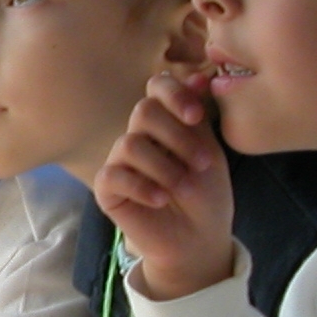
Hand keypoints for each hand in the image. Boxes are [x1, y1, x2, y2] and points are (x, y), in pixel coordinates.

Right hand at [94, 72, 236, 300]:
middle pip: (144, 111)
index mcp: (166, 121)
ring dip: (164, 167)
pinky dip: (141, 186)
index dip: (174, 94)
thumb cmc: (206, 195)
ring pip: (130, 143)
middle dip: (177, 137)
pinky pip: (114, 174)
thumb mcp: (209, 151)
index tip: (196, 117)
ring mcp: (120, 160)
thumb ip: (198, 117)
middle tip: (200, 164)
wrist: (199, 240)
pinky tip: (160, 200)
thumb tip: (200, 76)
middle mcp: (139, 135)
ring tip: (183, 189)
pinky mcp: (107, 188)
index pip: (157, 87)